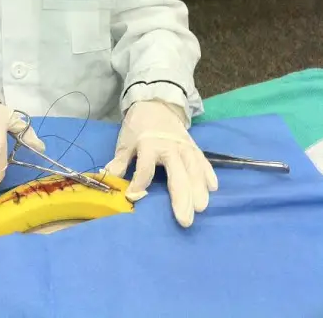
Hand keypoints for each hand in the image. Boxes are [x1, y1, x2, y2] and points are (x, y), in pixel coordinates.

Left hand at [104, 100, 217, 227]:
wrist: (155, 103)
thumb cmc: (139, 125)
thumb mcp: (126, 141)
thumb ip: (120, 161)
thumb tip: (109, 177)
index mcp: (149, 145)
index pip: (146, 168)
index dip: (139, 183)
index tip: (133, 197)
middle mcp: (169, 147)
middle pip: (177, 173)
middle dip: (182, 196)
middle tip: (185, 219)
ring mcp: (184, 146)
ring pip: (194, 168)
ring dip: (198, 188)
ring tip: (201, 207)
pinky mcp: (193, 145)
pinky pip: (202, 160)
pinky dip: (208, 173)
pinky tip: (213, 188)